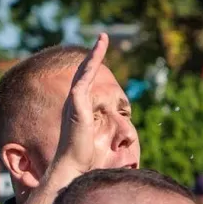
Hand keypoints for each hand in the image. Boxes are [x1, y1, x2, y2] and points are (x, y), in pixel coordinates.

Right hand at [51, 33, 110, 180]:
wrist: (74, 165)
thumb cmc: (87, 157)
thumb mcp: (101, 139)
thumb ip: (111, 135)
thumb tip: (129, 141)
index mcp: (80, 107)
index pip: (87, 82)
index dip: (93, 67)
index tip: (101, 53)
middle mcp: (74, 101)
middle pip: (84, 72)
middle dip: (94, 54)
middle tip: (103, 38)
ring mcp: (73, 101)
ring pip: (84, 72)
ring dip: (94, 54)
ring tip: (103, 39)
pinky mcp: (75, 103)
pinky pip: (83, 79)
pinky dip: (89, 65)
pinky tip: (97, 52)